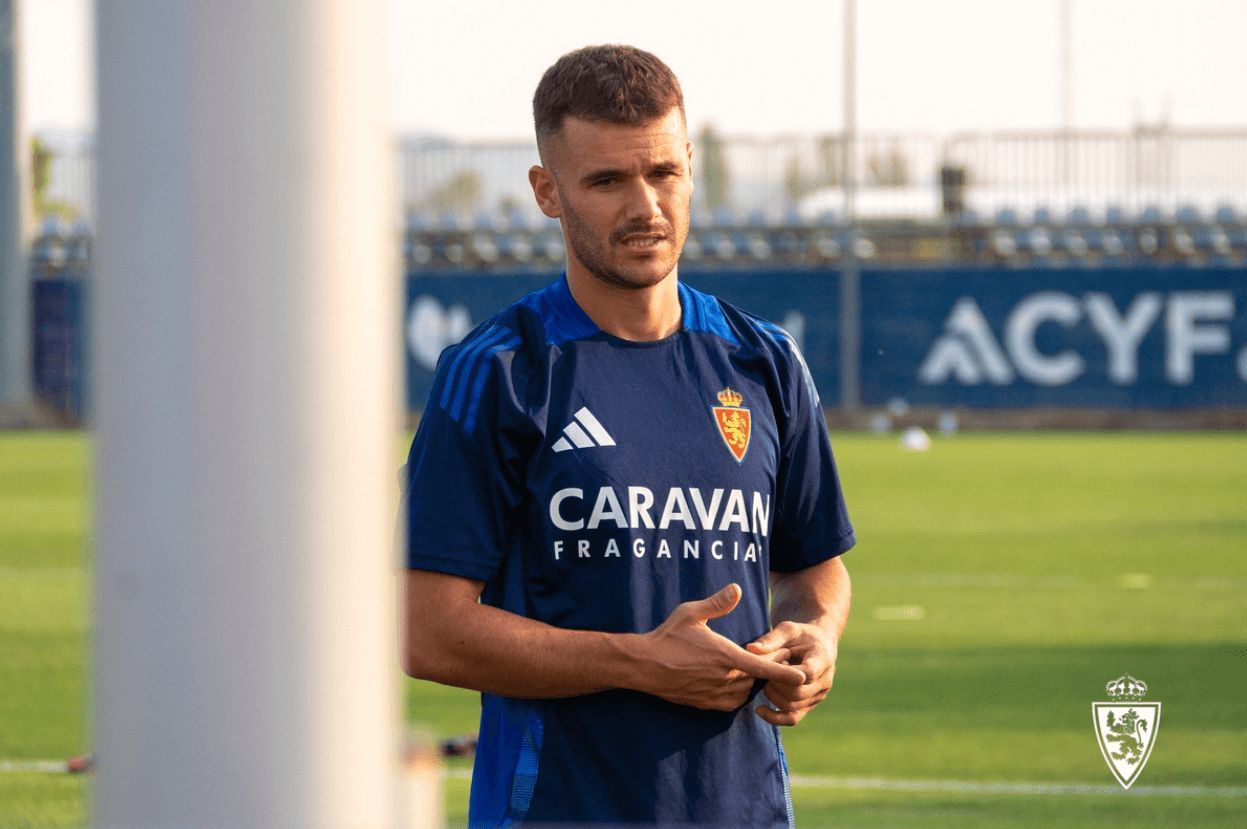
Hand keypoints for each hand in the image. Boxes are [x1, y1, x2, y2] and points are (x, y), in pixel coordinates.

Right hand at [635, 584, 806, 711]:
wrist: (643, 666)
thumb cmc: (666, 637)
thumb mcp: (690, 613)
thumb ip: (717, 603)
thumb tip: (737, 589)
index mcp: (724, 656)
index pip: (763, 667)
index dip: (784, 672)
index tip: (803, 675)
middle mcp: (723, 678)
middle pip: (757, 678)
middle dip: (767, 667)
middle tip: (772, 654)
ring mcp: (714, 693)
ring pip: (745, 690)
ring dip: (751, 680)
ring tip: (752, 666)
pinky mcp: (705, 703)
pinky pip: (731, 702)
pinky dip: (738, 692)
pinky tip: (734, 680)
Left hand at [746, 621, 836, 725]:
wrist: (817, 644)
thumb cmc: (800, 634)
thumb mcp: (787, 629)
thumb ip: (771, 639)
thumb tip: (750, 649)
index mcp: (822, 659)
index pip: (807, 674)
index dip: (786, 674)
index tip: (774, 663)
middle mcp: (824, 680)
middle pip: (797, 693)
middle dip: (775, 685)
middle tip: (764, 673)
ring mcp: (818, 695)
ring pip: (793, 707)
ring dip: (772, 697)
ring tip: (765, 681)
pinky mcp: (810, 705)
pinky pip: (793, 719)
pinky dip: (774, 718)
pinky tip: (759, 709)